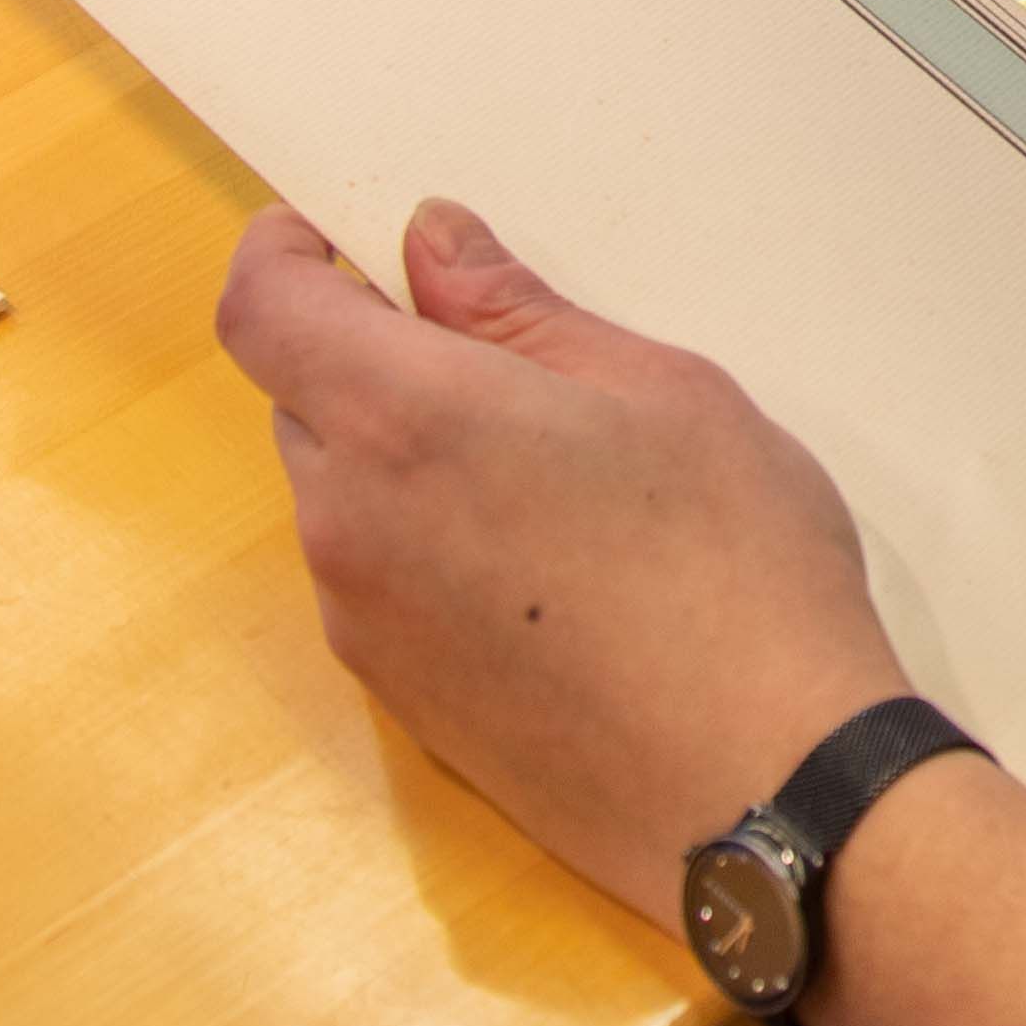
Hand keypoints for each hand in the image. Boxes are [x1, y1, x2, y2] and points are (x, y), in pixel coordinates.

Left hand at [210, 200, 912, 936]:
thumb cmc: (736, 577)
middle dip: (373, 360)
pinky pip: (379, 583)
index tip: (331, 237)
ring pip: (345, 498)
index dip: (280, 256)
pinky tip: (551, 571)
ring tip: (551, 477)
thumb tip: (433, 250)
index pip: (262, 311)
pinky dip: (430, 547)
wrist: (763, 789)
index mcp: (405, 421)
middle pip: (302, 403)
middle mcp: (352, 524)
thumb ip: (520, 313)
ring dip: (407, 461)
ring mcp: (365, 624)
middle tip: (500, 360)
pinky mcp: (399, 703)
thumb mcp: (659, 392)